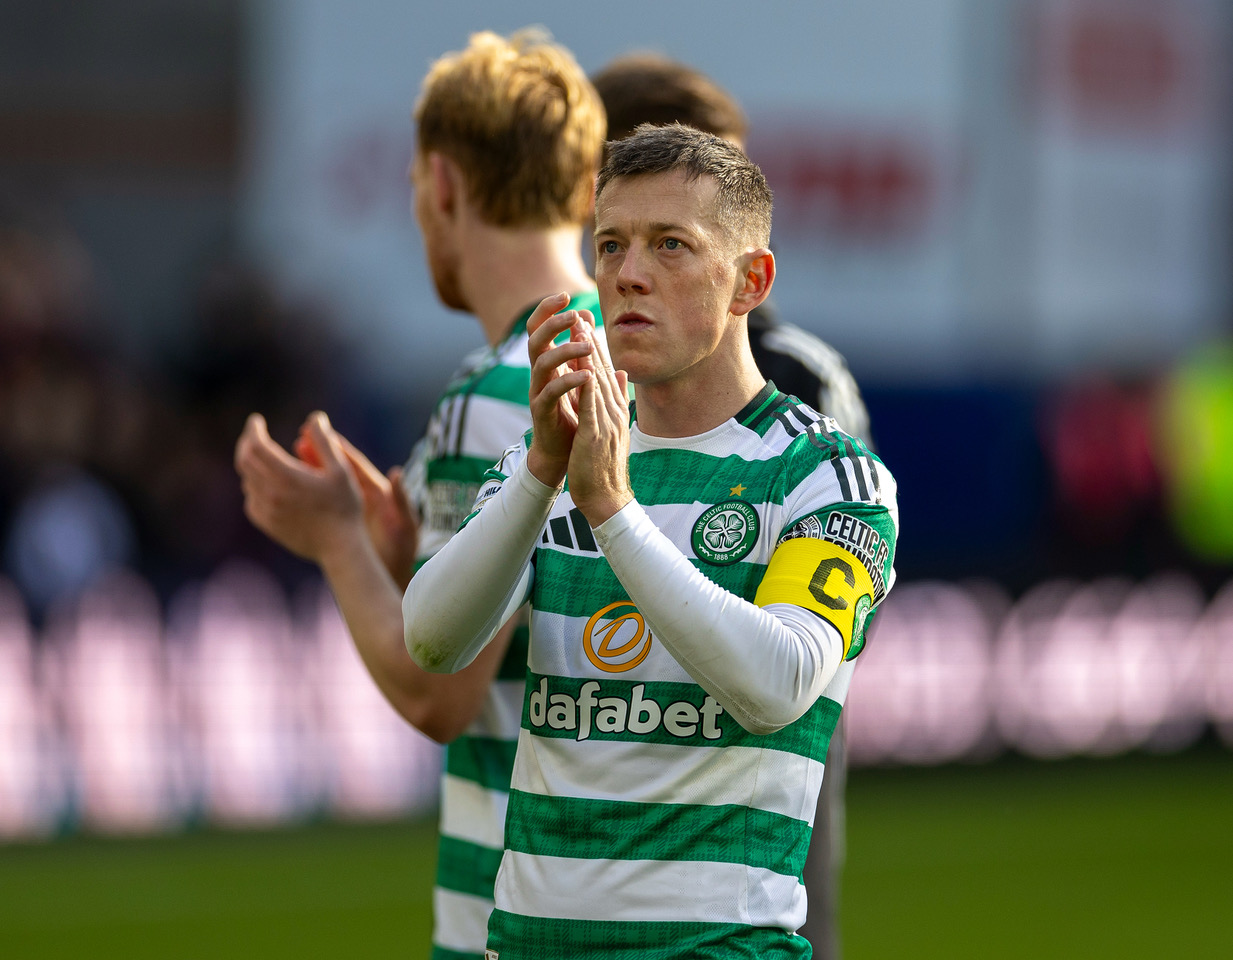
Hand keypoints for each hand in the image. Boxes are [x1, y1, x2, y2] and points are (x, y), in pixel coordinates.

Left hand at [235, 410, 365, 562]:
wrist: (339, 546)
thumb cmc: (344, 506)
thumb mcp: (341, 469)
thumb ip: (325, 441)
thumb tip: (315, 417)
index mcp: (287, 477)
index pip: (256, 445)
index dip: (253, 430)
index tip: (256, 420)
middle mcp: (271, 493)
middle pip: (245, 460)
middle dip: (248, 443)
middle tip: (256, 435)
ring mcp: (267, 510)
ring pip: (247, 480)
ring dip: (253, 464)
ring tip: (267, 458)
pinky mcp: (267, 524)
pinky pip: (251, 499)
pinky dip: (255, 486)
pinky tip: (269, 485)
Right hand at [296, 425, 419, 587]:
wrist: (394, 573)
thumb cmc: (403, 551)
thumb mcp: (406, 525)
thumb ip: (402, 500)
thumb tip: (396, 472)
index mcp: (379, 492)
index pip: (355, 465)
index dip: (339, 449)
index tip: (322, 434)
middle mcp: (364, 496)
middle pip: (338, 470)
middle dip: (318, 455)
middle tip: (298, 441)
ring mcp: (351, 508)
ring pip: (327, 485)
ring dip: (310, 471)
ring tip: (290, 458)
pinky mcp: (342, 521)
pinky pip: (324, 503)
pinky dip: (309, 493)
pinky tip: (291, 488)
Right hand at [525, 292, 595, 487]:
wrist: (564, 452)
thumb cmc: (573, 413)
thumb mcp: (581, 377)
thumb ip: (583, 352)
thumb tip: (589, 321)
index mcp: (548, 362)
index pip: (541, 328)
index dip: (548, 310)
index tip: (566, 295)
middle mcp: (539, 373)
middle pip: (535, 339)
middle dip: (552, 323)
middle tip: (572, 314)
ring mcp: (537, 391)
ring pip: (542, 363)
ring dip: (564, 351)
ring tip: (588, 345)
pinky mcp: (542, 411)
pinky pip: (550, 392)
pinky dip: (568, 381)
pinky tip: (587, 375)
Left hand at [568, 321, 632, 525]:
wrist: (608, 498)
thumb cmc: (605, 467)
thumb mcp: (612, 429)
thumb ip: (614, 401)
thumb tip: (622, 375)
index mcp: (616, 411)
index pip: (606, 374)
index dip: (596, 348)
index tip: (586, 325)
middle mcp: (615, 413)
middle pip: (603, 372)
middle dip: (591, 342)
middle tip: (581, 315)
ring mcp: (608, 424)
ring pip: (598, 384)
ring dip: (589, 355)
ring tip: (579, 331)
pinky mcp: (597, 436)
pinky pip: (592, 407)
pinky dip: (588, 387)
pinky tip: (584, 368)